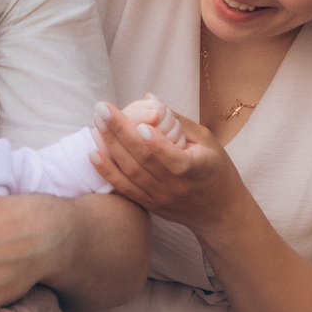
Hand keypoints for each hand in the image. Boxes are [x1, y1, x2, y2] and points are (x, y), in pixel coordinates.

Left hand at [91, 100, 241, 227]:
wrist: (218, 211)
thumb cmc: (215, 169)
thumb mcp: (207, 142)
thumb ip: (178, 122)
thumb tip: (149, 100)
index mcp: (199, 170)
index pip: (177, 160)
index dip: (158, 144)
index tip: (141, 125)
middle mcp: (178, 187)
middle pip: (145, 161)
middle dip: (121, 132)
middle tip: (103, 109)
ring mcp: (162, 198)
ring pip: (131, 174)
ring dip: (110, 147)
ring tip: (97, 123)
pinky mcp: (150, 205)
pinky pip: (125, 189)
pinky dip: (107, 172)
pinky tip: (93, 153)